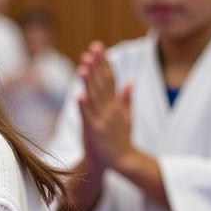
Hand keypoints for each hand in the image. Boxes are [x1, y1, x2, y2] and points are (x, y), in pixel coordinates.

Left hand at [77, 41, 132, 171]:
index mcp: (117, 105)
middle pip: (104, 83)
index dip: (104, 62)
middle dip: (98, 64)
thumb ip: (127, 99)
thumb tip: (130, 81)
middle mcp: (111, 109)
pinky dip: (84, 106)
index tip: (98, 47)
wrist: (123, 162)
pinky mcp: (95, 131)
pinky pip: (88, 117)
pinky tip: (79, 94)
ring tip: (85, 64)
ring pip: (95, 96)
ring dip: (90, 80)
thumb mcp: (128, 117)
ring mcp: (103, 120)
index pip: (111, 78)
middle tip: (93, 47)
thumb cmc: (122, 140)